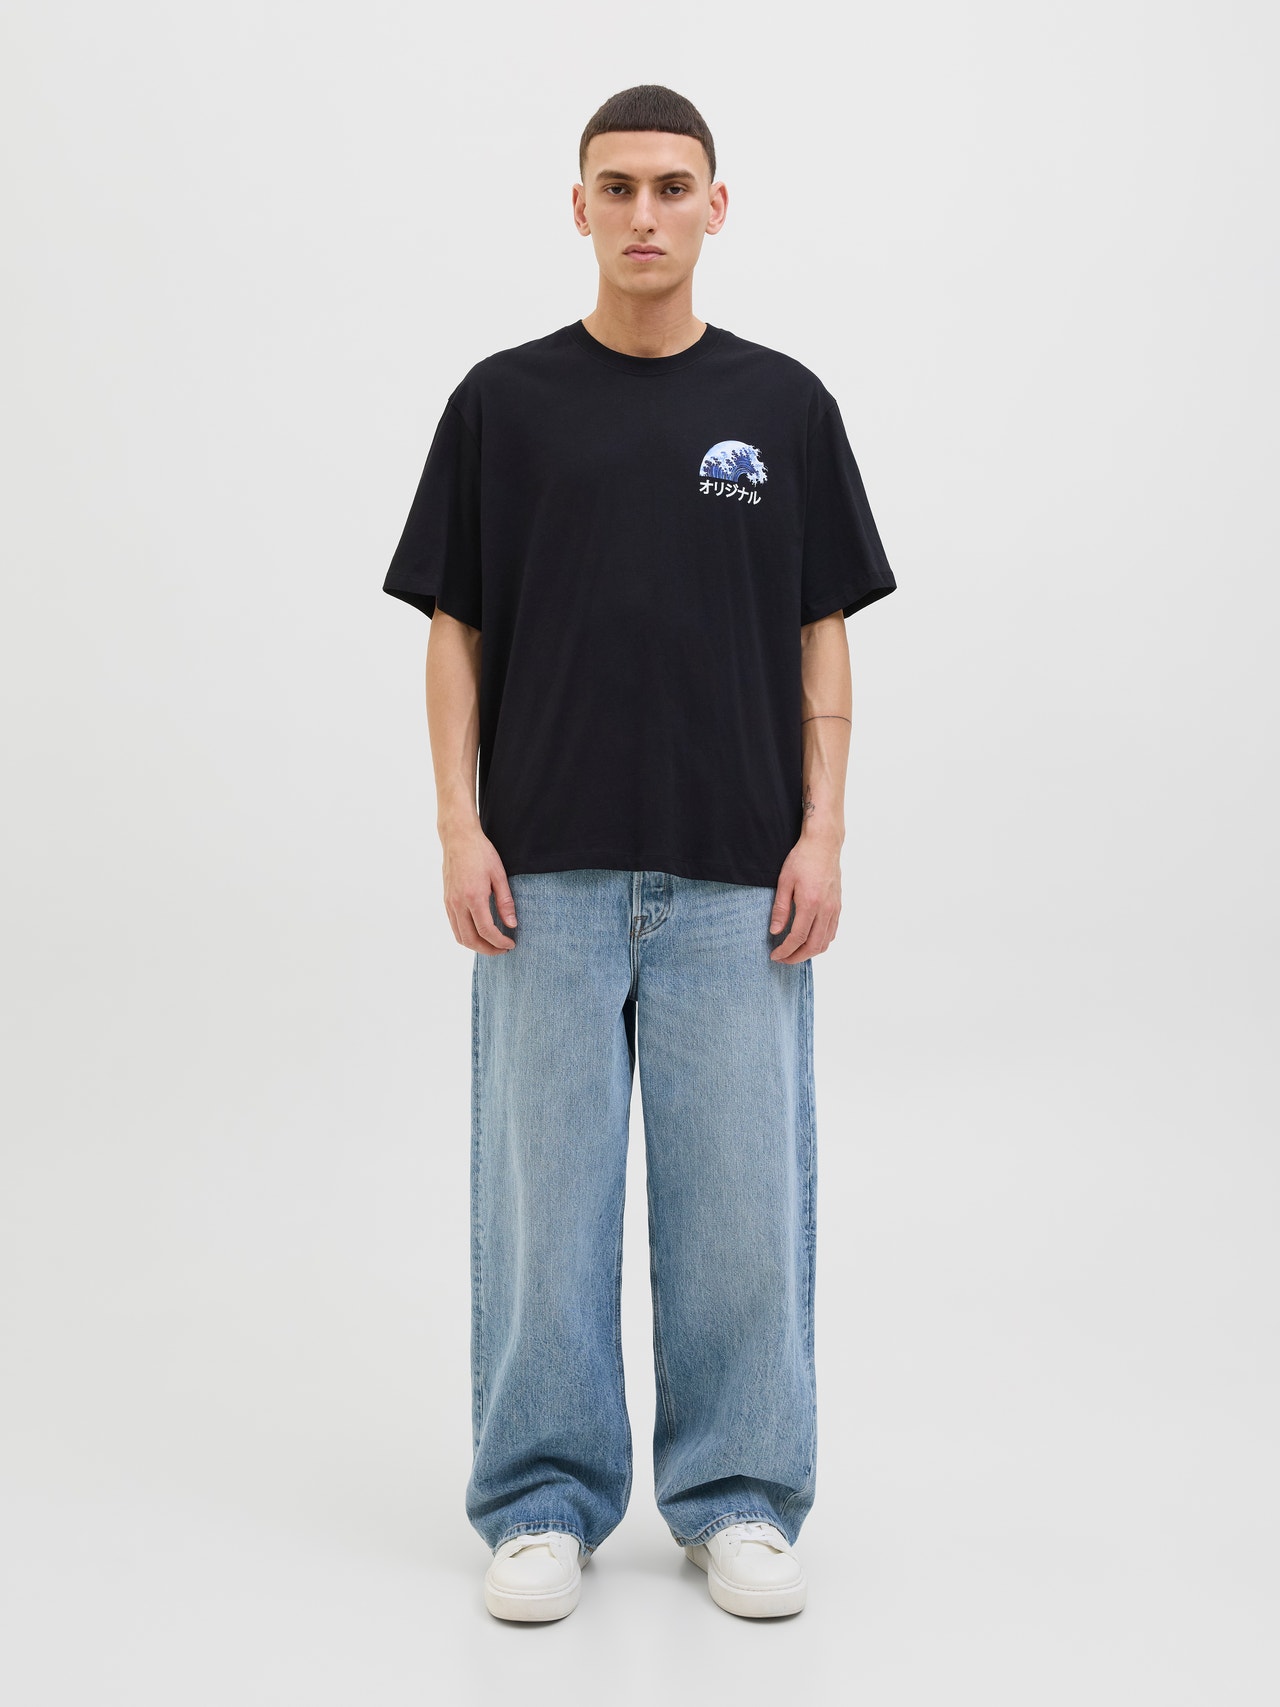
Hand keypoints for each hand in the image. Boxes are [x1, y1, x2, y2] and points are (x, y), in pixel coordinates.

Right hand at [441, 826, 518, 953]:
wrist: (458, 838)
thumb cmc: (481, 853)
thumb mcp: (499, 875)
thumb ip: (505, 902)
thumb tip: (512, 924)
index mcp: (473, 897)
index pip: (487, 931)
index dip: (500, 942)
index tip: (511, 943)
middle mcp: (458, 903)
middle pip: (471, 940)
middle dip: (488, 949)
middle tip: (503, 949)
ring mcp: (449, 903)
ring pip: (460, 936)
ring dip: (476, 946)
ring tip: (492, 944)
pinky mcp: (446, 900)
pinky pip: (454, 926)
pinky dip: (466, 935)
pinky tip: (479, 932)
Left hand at [769, 835, 841, 962]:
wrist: (824, 845)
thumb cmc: (802, 859)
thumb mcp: (784, 881)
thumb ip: (780, 909)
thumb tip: (775, 931)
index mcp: (810, 903)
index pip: (797, 938)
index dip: (785, 951)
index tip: (774, 955)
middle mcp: (825, 910)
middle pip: (813, 946)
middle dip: (796, 957)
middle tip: (782, 959)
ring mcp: (834, 909)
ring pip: (825, 942)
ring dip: (809, 953)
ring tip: (794, 953)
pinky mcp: (838, 907)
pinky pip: (831, 932)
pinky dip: (821, 943)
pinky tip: (809, 941)